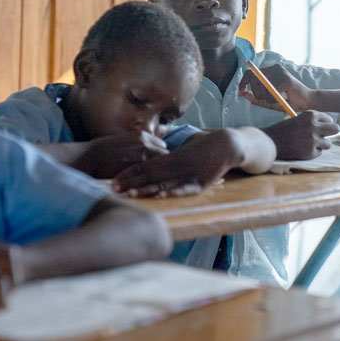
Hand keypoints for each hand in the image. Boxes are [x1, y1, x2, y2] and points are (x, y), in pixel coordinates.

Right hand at [73, 131, 168, 177]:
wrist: (89, 157)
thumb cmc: (103, 152)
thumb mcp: (124, 142)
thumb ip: (137, 146)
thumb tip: (147, 154)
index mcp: (141, 136)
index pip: (162, 147)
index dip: (161, 157)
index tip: (160, 166)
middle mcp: (144, 142)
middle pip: (165, 155)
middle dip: (164, 166)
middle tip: (164, 176)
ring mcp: (142, 153)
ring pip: (161, 165)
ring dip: (161, 174)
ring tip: (162, 183)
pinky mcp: (137, 166)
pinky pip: (153, 174)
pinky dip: (155, 180)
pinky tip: (154, 187)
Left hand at [112, 130, 245, 197]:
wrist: (226, 144)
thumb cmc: (203, 145)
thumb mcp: (182, 149)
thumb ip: (168, 157)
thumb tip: (156, 159)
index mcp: (169, 157)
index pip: (144, 165)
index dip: (128, 174)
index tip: (114, 180)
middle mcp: (174, 165)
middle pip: (148, 174)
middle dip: (130, 182)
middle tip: (113, 189)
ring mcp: (186, 174)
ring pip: (162, 182)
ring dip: (145, 189)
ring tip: (130, 194)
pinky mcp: (199, 182)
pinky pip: (182, 188)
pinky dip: (171, 192)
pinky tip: (160, 196)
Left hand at [238, 64, 313, 112]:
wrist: (307, 103)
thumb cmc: (288, 102)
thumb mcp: (269, 101)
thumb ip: (256, 98)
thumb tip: (242, 93)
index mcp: (269, 72)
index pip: (250, 73)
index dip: (242, 83)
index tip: (240, 93)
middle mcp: (274, 68)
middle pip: (253, 80)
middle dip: (257, 94)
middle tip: (268, 100)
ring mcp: (280, 72)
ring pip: (262, 87)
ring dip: (268, 98)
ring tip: (278, 99)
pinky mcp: (286, 79)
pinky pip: (271, 91)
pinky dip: (274, 99)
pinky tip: (283, 99)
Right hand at [261, 111, 339, 159]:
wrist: (269, 142)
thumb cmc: (281, 130)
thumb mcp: (296, 120)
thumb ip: (311, 122)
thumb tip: (328, 127)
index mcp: (309, 115)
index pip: (328, 119)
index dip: (325, 124)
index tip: (321, 127)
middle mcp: (313, 126)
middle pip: (335, 129)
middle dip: (331, 132)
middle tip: (324, 135)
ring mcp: (313, 140)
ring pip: (328, 143)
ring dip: (320, 144)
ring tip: (307, 144)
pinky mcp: (311, 152)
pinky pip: (319, 152)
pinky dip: (312, 152)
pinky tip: (301, 149)